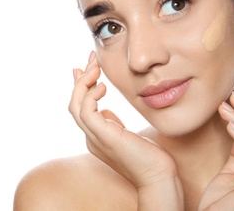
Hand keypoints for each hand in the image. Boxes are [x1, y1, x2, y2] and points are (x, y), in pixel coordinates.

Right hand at [68, 51, 183, 209]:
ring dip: (83, 83)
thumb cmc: (148, 155)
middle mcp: (91, 137)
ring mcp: (95, 139)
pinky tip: (103, 87)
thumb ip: (113, 123)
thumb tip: (105, 109)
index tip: (90, 68)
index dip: (82, 86)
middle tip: (91, 59)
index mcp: (96, 136)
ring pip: (76, 106)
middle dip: (81, 79)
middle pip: (75, 103)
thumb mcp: (127, 134)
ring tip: (95, 68)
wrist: (158, 176)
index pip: (81, 107)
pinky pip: (87, 112)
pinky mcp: (104, 137)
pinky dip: (91, 96)